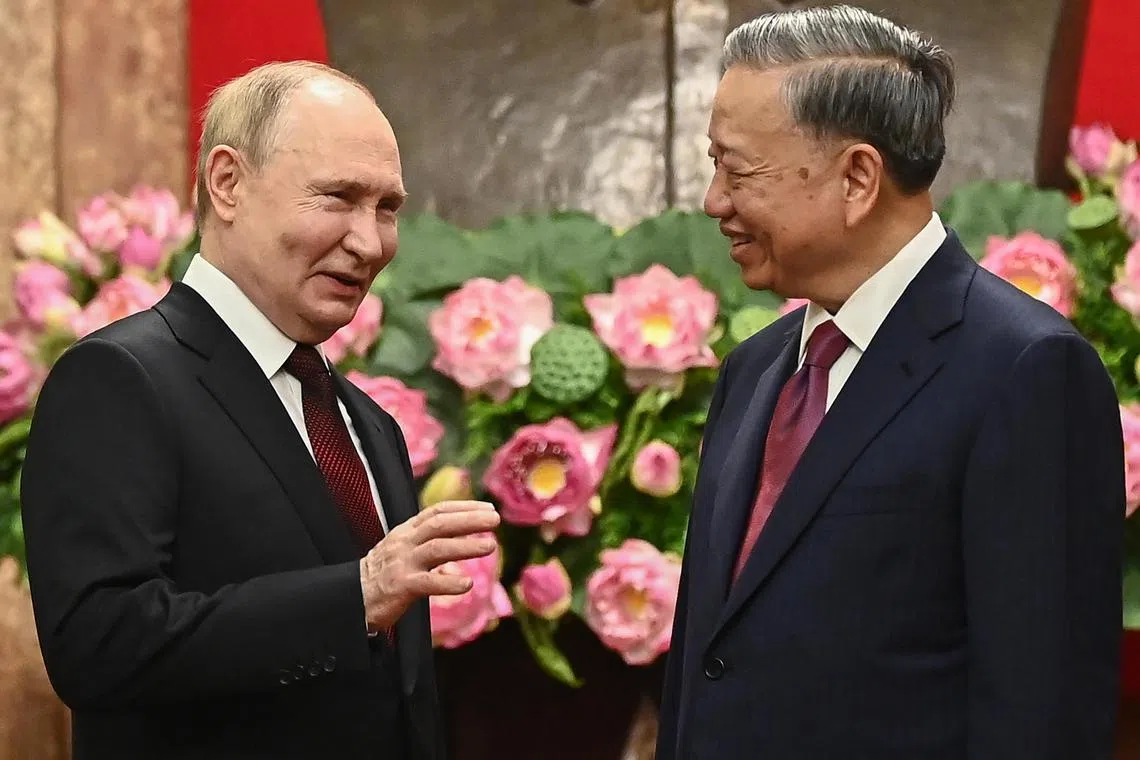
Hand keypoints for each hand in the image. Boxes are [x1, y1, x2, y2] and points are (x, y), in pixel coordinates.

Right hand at [359, 500, 499, 631]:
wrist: (352, 598)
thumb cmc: (384, 574)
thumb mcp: (404, 549)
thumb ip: (428, 540)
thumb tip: (461, 533)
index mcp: (407, 532)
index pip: (437, 512)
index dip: (464, 507)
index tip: (488, 507)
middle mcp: (405, 543)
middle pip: (440, 524)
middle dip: (469, 519)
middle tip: (495, 518)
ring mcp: (402, 564)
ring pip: (436, 548)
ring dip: (466, 545)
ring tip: (490, 545)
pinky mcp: (400, 587)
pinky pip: (427, 583)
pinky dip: (448, 583)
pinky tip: (468, 584)